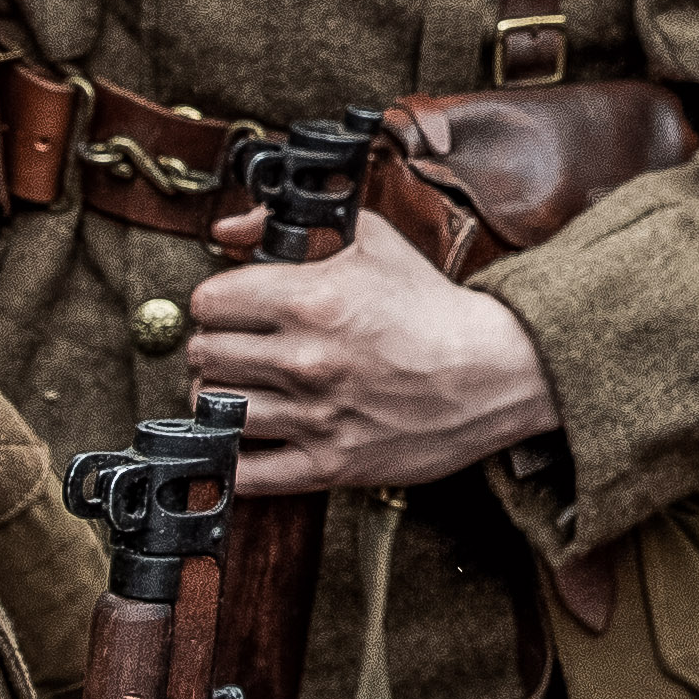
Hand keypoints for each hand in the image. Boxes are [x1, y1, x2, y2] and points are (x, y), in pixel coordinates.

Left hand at [192, 206, 563, 492]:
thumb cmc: (432, 306)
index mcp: (310, 300)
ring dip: (220, 396)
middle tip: (235, 347)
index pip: (208, 303)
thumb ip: (290, 225)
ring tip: (242, 387)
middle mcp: (305, 360)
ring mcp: (316, 417)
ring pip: (216, 409)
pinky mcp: (330, 465)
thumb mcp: (370, 240)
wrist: (494, 370)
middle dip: (214, 346)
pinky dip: (231, 457)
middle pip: (204, 355)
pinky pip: (247, 472)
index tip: (231, 308)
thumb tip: (226, 230)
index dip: (216, 302)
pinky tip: (242, 437)